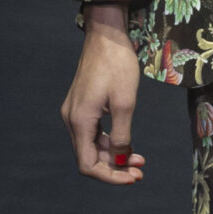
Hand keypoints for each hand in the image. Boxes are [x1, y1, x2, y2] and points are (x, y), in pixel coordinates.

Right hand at [61, 5, 144, 183]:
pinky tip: (126, 143)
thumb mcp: (125, 103)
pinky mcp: (81, 106)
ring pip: (91, 146)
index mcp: (80, 120)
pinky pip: (93, 133)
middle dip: (114, 167)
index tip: (133, 177)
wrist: (107, 36)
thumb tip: (119, 159)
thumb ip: (121, 135)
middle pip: (89, 158)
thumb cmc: (118, 65)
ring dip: (113, 156)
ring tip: (139, 159)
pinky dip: (109, 142)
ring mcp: (74, 112)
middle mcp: (72, 119)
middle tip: (140, 171)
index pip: (88, 164)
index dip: (110, 176)